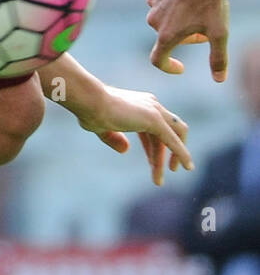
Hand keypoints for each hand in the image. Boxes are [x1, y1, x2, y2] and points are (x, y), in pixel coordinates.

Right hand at [70, 85, 191, 186]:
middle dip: (164, 154)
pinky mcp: (155, 120)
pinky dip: (181, 154)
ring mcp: (155, 111)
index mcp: (140, 104)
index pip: (155, 129)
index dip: (154, 148)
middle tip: (164, 173)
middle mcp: (152, 105)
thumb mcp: (101, 128)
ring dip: (174, 157)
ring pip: (173, 138)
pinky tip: (187, 166)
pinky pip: (173, 141)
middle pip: (168, 133)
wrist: (88, 100)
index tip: (152, 164)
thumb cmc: (89, 111)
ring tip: (169, 174)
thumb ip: (113, 138)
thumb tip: (126, 150)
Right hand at [147, 0, 229, 80]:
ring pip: (163, 15)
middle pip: (166, 35)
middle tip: (204, 27)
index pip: (158, 60)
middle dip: (183, 36)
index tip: (180, 67)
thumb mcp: (220, 34)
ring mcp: (153, 2)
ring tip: (197, 6)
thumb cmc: (212, 3)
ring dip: (177, 17)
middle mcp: (154, 20)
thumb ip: (218, 59)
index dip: (168, 67)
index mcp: (167, 35)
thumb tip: (219, 80)